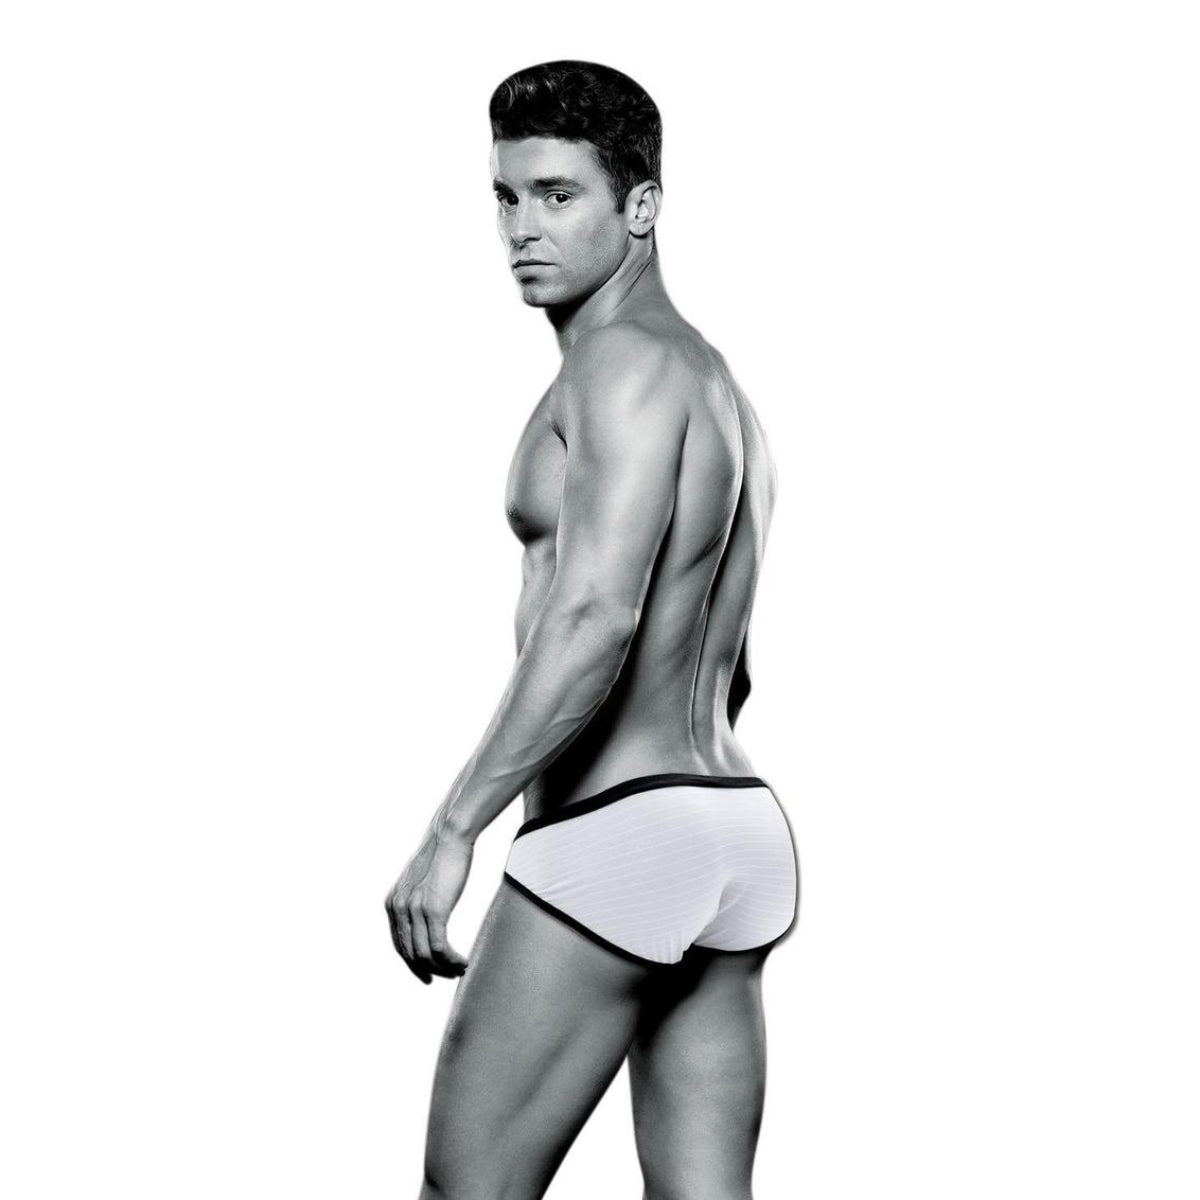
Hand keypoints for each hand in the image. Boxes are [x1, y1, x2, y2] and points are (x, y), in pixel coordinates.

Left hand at [384, 822, 471, 984]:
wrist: (450, 836)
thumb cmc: (441, 854)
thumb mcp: (421, 881)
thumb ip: (417, 899)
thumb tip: (426, 915)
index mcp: (393, 903)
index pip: (400, 945)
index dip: (413, 964)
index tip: (428, 975)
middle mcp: (399, 909)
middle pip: (411, 954)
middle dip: (429, 971)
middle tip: (447, 977)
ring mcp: (415, 910)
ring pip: (425, 956)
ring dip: (444, 968)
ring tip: (459, 970)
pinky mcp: (434, 910)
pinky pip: (440, 948)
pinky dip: (452, 961)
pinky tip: (463, 962)